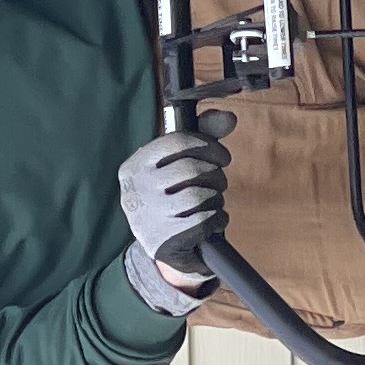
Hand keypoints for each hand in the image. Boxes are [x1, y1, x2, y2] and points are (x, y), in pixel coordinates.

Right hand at [117, 113, 232, 288]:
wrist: (163, 246)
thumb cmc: (173, 196)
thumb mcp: (180, 164)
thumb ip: (203, 136)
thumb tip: (229, 117)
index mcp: (135, 165)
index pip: (176, 141)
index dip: (209, 146)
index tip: (222, 158)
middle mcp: (136, 189)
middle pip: (192, 168)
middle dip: (216, 176)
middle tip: (218, 184)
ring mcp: (147, 216)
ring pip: (200, 195)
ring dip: (216, 199)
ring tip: (212, 203)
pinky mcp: (163, 241)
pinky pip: (204, 220)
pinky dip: (218, 219)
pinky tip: (214, 221)